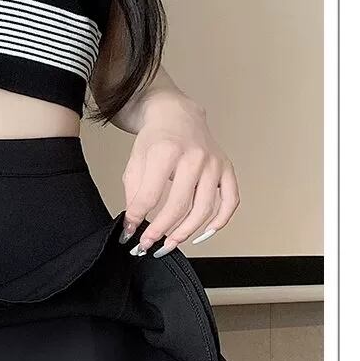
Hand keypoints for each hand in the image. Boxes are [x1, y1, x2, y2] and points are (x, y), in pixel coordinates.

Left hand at [119, 92, 239, 256]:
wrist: (177, 115)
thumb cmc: (156, 139)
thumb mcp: (135, 162)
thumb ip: (133, 194)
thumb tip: (133, 226)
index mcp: (166, 151)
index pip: (150, 195)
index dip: (137, 219)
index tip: (129, 233)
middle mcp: (194, 157)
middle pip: (179, 206)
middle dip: (160, 231)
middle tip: (148, 245)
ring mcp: (213, 163)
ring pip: (204, 209)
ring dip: (185, 233)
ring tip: (169, 244)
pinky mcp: (226, 168)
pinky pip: (230, 201)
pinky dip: (219, 222)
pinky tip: (202, 234)